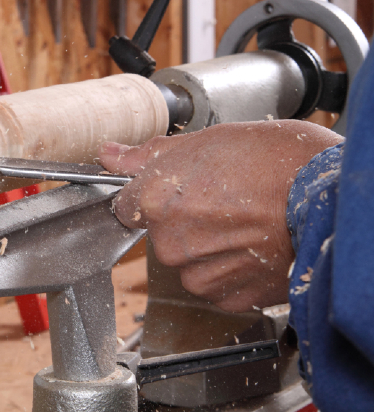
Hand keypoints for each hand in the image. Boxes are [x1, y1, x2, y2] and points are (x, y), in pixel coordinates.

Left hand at [100, 120, 342, 311]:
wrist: (330, 198)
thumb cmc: (274, 162)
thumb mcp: (204, 141)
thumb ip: (148, 156)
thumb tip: (108, 155)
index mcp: (154, 201)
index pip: (126, 207)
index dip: (152, 196)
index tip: (174, 192)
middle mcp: (169, 242)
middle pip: (159, 235)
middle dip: (182, 220)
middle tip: (221, 201)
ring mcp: (198, 274)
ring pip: (187, 262)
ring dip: (207, 248)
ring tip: (243, 223)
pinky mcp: (228, 297)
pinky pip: (215, 284)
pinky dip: (230, 270)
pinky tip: (252, 246)